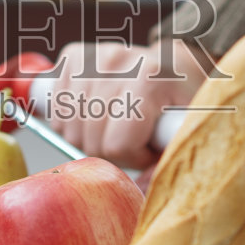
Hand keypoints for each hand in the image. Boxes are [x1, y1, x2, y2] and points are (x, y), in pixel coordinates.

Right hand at [50, 41, 209, 168]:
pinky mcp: (75, 55)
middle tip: (133, 138)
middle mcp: (118, 60)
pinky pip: (56, 103)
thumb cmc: (184, 100)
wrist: (176, 66)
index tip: (149, 148)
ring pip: (68, 123)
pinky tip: (93, 112)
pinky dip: (69, 116)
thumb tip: (139, 188)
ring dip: (87, 134)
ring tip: (115, 125)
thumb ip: (168, 163)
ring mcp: (93, 56)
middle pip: (89, 136)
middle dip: (110, 148)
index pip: (116, 143)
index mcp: (152, 78)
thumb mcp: (189, 132)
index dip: (132, 156)